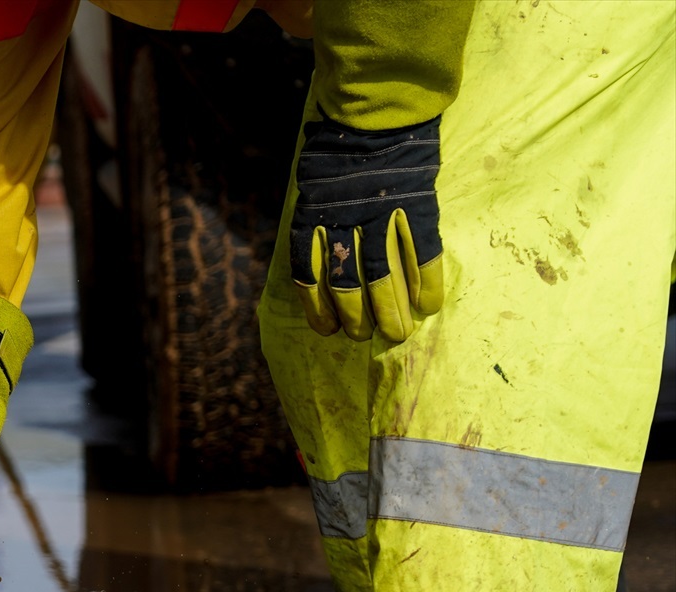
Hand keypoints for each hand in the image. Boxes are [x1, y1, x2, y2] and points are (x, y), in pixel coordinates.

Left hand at [290, 116, 443, 341]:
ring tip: (397, 334)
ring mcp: (380, 213)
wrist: (376, 104)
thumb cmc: (341, 142)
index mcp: (312, 215)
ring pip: (382, 274)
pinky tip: (430, 305)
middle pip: (345, 282)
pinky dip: (427, 280)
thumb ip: (317, 214)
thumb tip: (320, 250)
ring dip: (389, 309)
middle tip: (365, 337)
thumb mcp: (315, 179)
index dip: (317, 305)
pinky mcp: (414, 203)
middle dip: (356, 316)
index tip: (326, 328)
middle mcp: (341, 220)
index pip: (309, 272)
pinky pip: (422, 250)